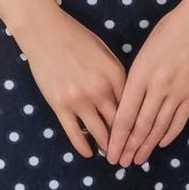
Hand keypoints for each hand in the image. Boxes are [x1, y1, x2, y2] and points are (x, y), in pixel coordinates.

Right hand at [11, 3, 128, 158]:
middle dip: (126, 141)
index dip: (138, 124)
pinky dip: (82, 145)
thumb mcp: (106, 52)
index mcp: (116, 75)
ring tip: (112, 157)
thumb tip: (125, 98)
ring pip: (99, 132)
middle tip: (130, 154)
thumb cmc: (77, 38)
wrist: (45, 33)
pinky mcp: (60, 106)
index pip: (133, 106)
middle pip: (119, 123)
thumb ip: (117, 75)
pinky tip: (88, 154)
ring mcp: (79, 100)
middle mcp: (100, 91)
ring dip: (107, 147)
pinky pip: (74, 132)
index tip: (143, 136)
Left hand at [105, 0, 188, 165]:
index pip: (125, 115)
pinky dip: (169, 134)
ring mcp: (178, 92)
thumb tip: (128, 103)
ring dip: (147, 146)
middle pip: (140, 126)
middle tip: (120, 163)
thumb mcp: (144, 52)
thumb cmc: (170, 29)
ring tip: (138, 160)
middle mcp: (158, 87)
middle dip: (129, 147)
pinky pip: (179, 120)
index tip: (110, 152)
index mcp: (141, 74)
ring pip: (159, 127)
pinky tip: (160, 143)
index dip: (117, 138)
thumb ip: (136, 78)